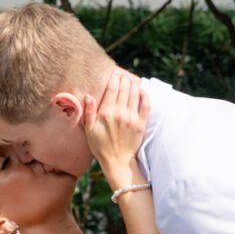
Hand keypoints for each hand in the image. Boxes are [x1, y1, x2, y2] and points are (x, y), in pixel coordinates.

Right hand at [81, 68, 149, 189]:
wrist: (117, 160)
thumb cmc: (100, 146)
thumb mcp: (89, 130)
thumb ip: (88, 112)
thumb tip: (89, 96)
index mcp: (106, 113)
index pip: (112, 88)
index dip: (114, 78)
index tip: (114, 73)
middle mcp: (120, 112)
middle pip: (124, 88)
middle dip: (123, 78)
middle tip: (122, 75)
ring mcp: (132, 117)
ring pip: (134, 93)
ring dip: (133, 84)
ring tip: (130, 80)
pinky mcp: (141, 123)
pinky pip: (145, 104)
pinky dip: (144, 95)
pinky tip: (141, 90)